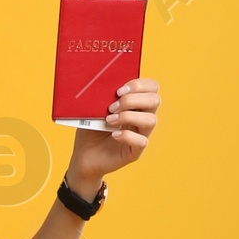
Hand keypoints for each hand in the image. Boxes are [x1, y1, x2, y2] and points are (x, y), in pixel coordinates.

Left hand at [66, 76, 160, 194]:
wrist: (83, 156)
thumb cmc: (90, 130)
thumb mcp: (94, 109)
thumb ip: (103, 96)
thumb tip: (104, 83)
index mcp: (136, 104)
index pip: (152, 87)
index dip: (139, 85)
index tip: (119, 90)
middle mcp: (142, 118)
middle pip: (155, 100)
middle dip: (133, 99)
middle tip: (112, 106)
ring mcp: (140, 135)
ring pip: (151, 120)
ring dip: (129, 116)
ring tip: (110, 120)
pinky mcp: (135, 151)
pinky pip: (141, 141)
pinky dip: (127, 135)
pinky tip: (113, 135)